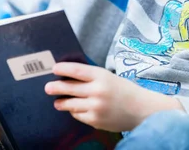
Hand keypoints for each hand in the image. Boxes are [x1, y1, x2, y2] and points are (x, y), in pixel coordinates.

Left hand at [44, 63, 182, 131]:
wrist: (141, 110)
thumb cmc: (124, 91)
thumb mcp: (109, 77)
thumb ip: (91, 76)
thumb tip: (68, 75)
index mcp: (102, 76)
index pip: (77, 70)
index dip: (63, 69)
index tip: (54, 68)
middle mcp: (98, 91)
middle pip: (69, 87)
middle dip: (56, 87)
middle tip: (47, 87)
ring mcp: (96, 107)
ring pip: (70, 104)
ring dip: (61, 102)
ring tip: (57, 102)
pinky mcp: (95, 120)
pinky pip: (78, 115)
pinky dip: (75, 112)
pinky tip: (74, 109)